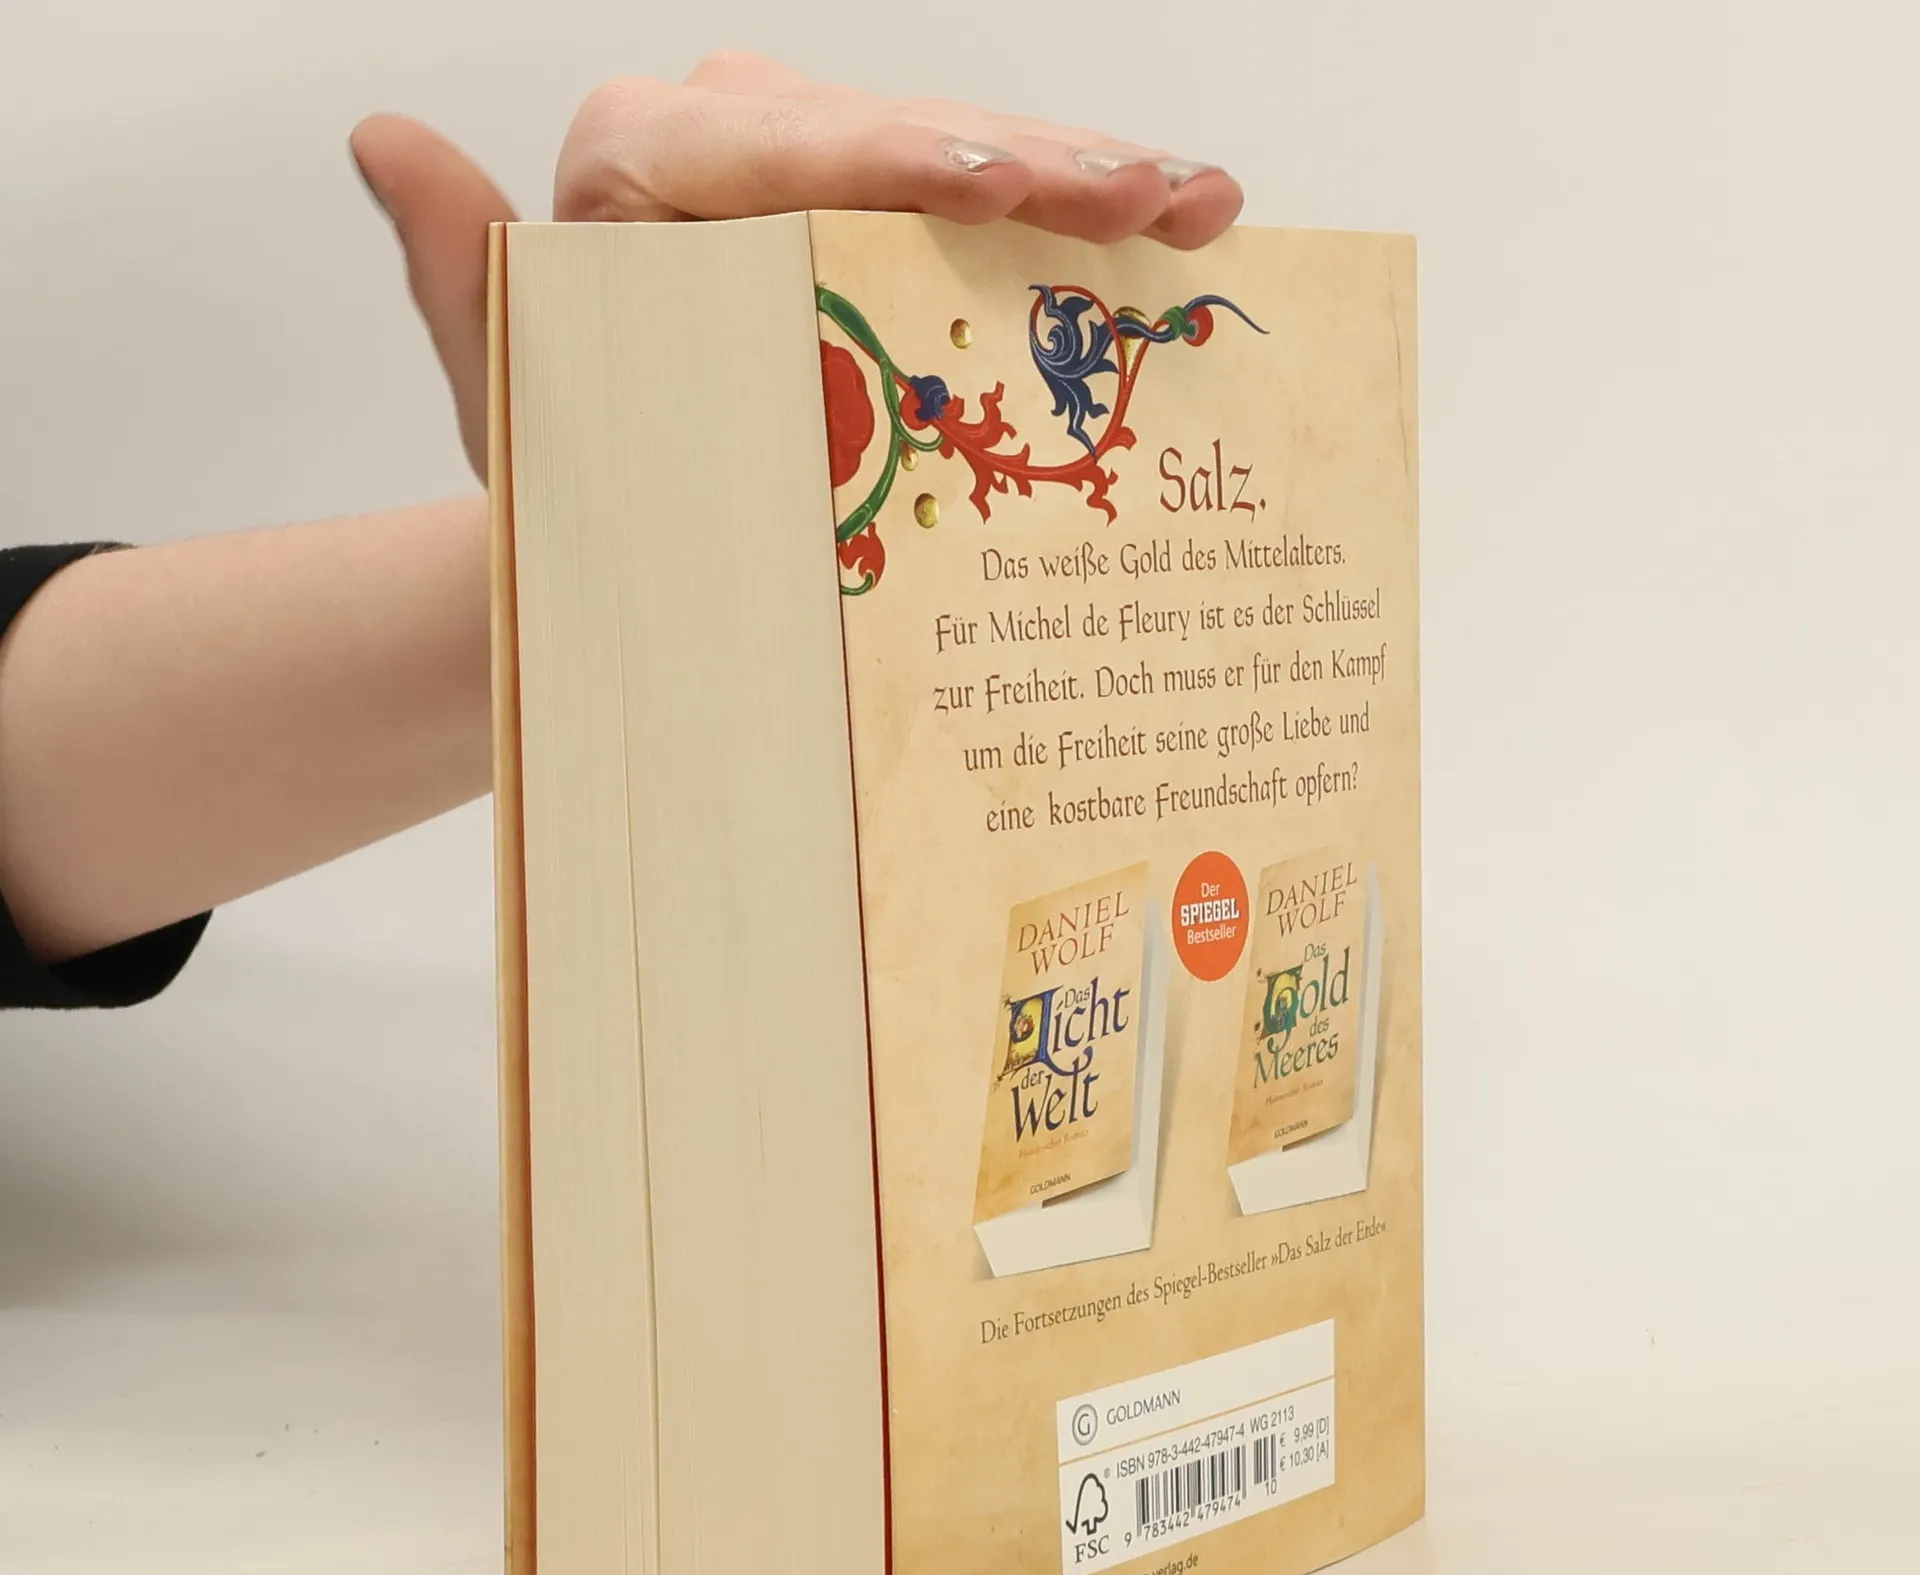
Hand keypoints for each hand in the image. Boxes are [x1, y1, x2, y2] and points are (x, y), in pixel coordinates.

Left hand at [351, 53, 1243, 482]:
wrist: (624, 520)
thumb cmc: (567, 466)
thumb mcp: (511, 387)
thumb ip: (459, 273)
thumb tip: (383, 139)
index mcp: (644, 159)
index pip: (778, 144)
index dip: (893, 157)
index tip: (992, 186)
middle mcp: (741, 137)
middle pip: (903, 136)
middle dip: (1037, 163)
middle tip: (1148, 195)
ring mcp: (829, 173)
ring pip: (973, 158)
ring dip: (1094, 181)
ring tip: (1200, 203)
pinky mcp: (891, 220)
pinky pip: (996, 208)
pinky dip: (1085, 221)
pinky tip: (1181, 219)